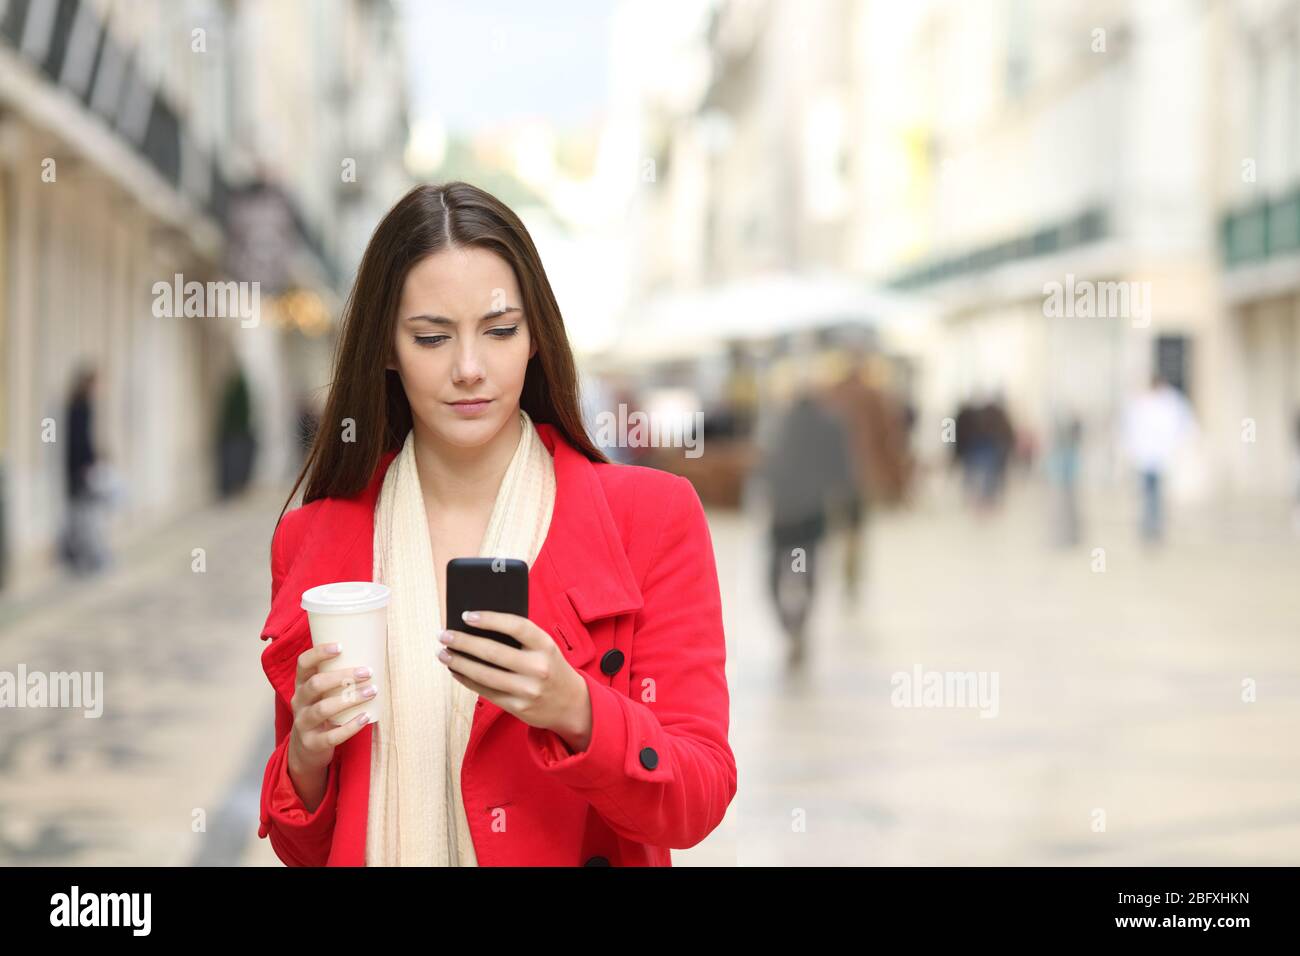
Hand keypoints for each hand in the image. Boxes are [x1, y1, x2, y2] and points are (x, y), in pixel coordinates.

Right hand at [286, 644, 374, 807]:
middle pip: (315, 684)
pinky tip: (365, 717)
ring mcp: (303, 723)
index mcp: (301, 685)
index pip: (303, 664)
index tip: (340, 646)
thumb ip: (337, 677)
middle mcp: (299, 702)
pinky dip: (350, 727)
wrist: (305, 750)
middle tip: (367, 671)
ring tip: (371, 691)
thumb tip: (373, 653)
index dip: (318, 653)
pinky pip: (331, 736)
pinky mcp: (312, 743)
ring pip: (322, 709)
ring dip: (349, 699)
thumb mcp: (321, 694)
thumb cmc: (321, 712)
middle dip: (342, 676)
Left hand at [438, 610, 591, 752]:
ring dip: (459, 663)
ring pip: (484, 675)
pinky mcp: (518, 708)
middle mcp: (538, 668)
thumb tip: (477, 626)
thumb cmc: (550, 666)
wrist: (571, 704)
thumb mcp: (544, 648)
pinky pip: (485, 692)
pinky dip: (466, 680)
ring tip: (443, 653)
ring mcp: (528, 690)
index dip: (490, 619)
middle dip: (463, 642)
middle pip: (493, 652)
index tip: (467, 615)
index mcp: (546, 646)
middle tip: (444, 635)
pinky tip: (456, 671)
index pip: (516, 626)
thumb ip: (519, 638)